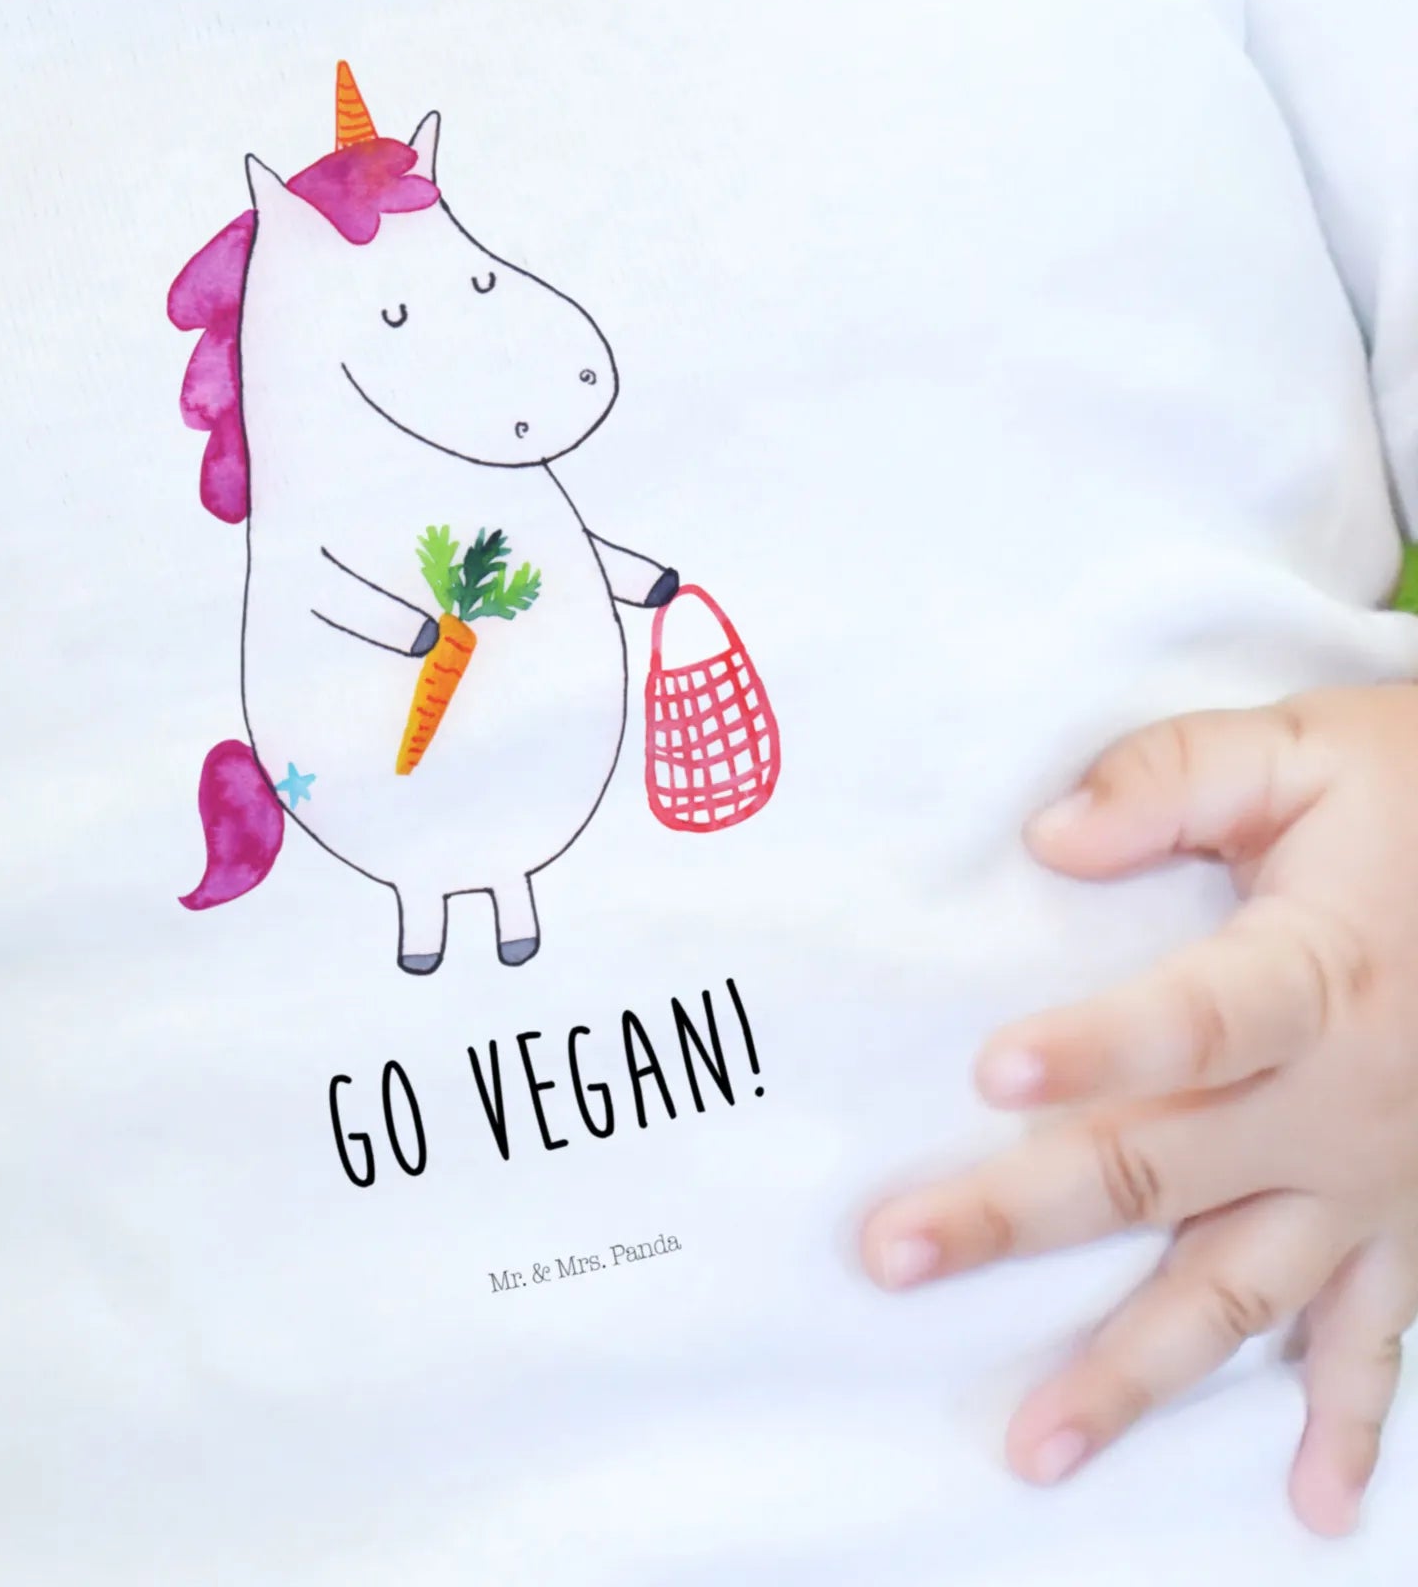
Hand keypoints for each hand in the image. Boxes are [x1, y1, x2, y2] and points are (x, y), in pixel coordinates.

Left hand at [861, 688, 1417, 1536]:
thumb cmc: (1414, 793)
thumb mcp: (1304, 750)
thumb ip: (1172, 778)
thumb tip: (1049, 837)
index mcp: (1316, 974)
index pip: (1195, 1021)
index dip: (1099, 1047)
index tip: (992, 1072)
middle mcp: (1343, 1101)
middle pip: (1166, 1170)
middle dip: (1019, 1217)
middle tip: (894, 1257)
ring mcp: (1378, 1179)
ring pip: (1245, 1293)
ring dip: (1139, 1373)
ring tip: (1037, 1446)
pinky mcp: (1409, 1219)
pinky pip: (1379, 1337)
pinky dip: (1347, 1425)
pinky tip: (1309, 1510)